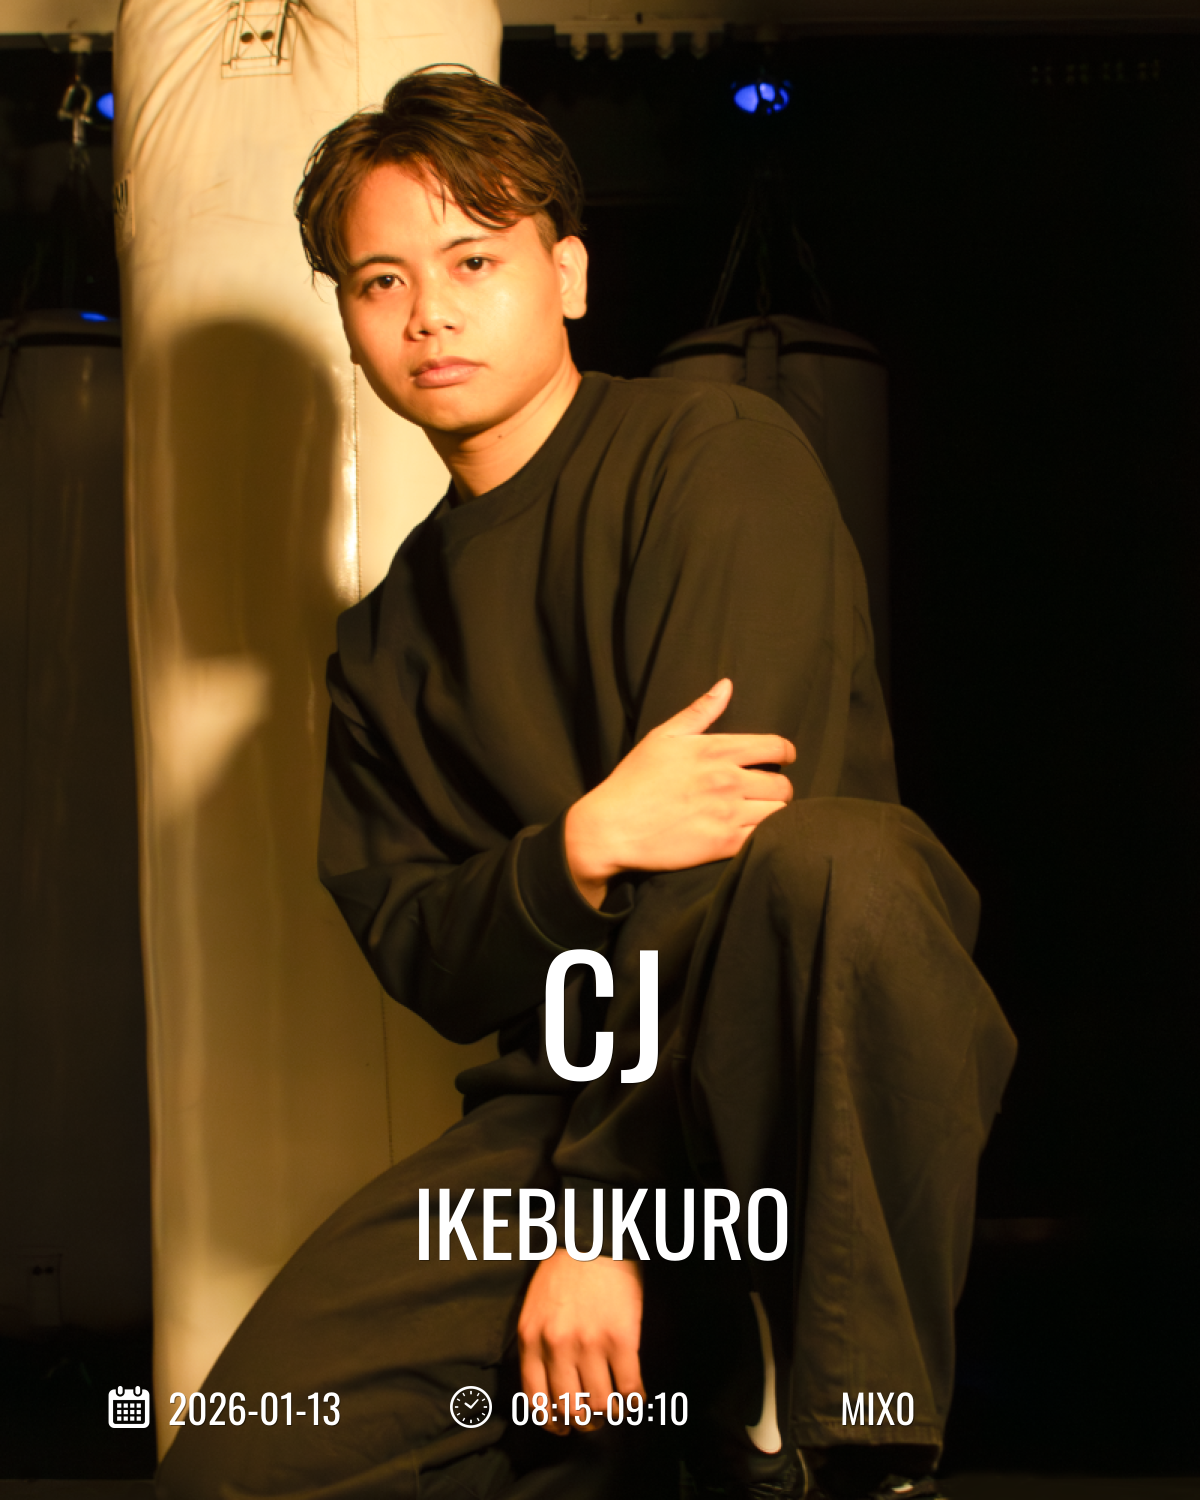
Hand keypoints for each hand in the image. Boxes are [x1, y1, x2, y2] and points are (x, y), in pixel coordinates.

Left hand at [517, 1250, 643, 1435]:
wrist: (593, 1238)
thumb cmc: (564, 1270)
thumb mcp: (534, 1307)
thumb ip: (537, 1344)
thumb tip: (548, 1384)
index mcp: (531, 1339)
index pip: (536, 1401)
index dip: (552, 1422)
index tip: (563, 1425)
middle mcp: (557, 1347)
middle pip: (570, 1409)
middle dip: (584, 1422)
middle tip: (594, 1418)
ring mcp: (590, 1344)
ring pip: (600, 1405)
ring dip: (610, 1413)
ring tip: (616, 1406)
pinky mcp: (621, 1339)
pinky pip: (628, 1388)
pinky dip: (634, 1401)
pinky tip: (636, 1398)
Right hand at [564, 678, 794, 906]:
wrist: (610, 828)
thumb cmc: (634, 781)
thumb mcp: (662, 737)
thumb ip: (699, 711)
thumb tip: (726, 685)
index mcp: (716, 751)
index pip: (776, 747)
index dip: (786, 752)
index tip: (783, 758)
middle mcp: (727, 781)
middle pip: (783, 785)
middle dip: (779, 788)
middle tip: (766, 792)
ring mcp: (727, 815)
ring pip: (778, 813)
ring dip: (773, 813)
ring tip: (758, 813)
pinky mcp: (723, 845)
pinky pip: (763, 839)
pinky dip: (763, 836)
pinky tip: (749, 832)